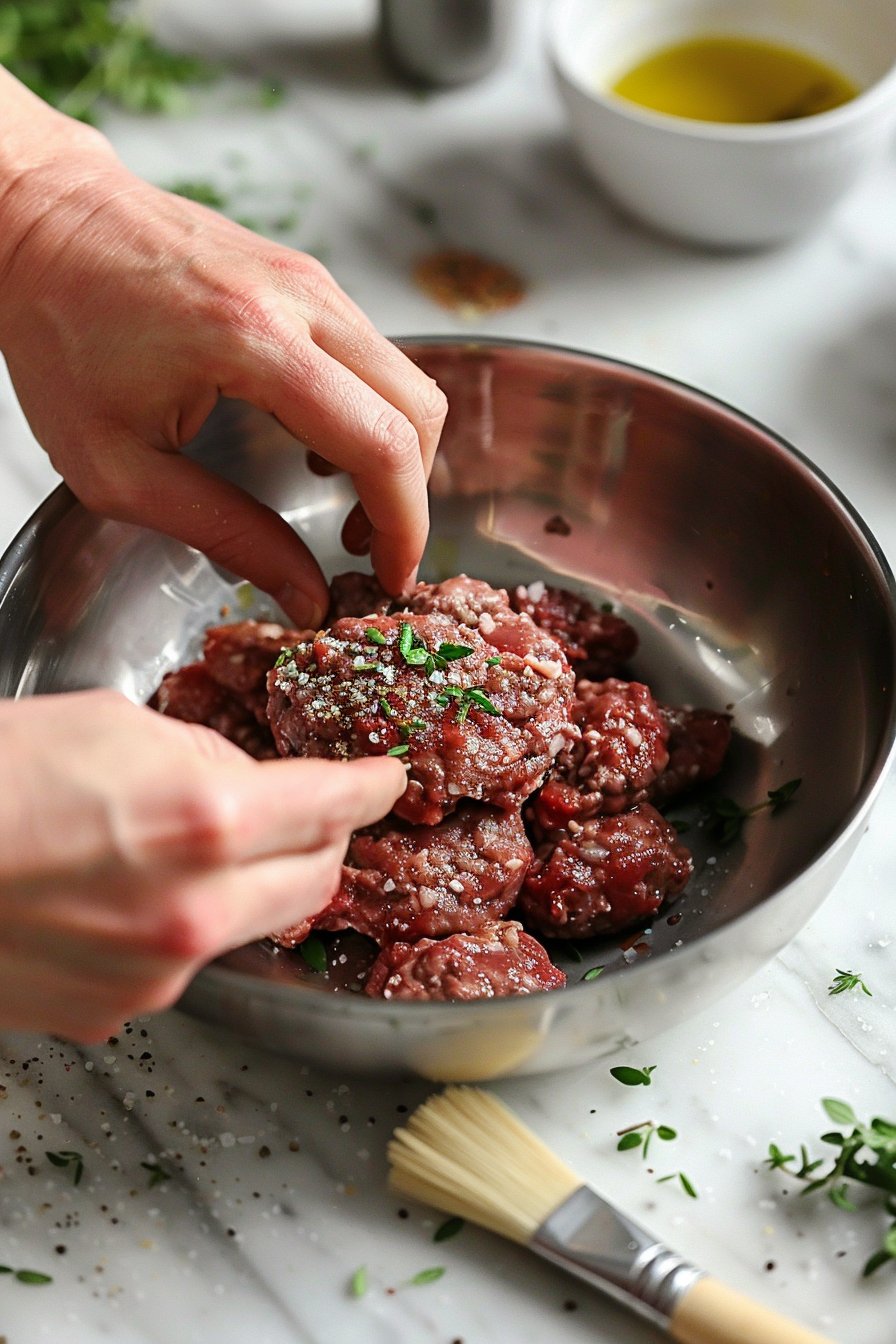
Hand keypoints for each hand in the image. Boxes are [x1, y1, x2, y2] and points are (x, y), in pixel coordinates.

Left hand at [0, 91, 446, 626]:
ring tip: (339, 498)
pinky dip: (369, 410)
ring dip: (391, 451)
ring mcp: (308, 278)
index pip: (381, 443)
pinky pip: (372, 353)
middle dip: (409, 493)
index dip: (404, 523)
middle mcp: (299, 298)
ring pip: (404, 377)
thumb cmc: (57, 334)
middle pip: (417, 408)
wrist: (36, 219)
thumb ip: (222, 533)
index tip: (391, 574)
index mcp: (253, 343)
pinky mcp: (304, 274)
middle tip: (368, 545)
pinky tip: (317, 445)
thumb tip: (303, 591)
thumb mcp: (118, 467)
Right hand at [0, 691, 405, 1040]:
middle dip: (328, 841)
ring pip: (253, 925)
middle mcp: (194, 912)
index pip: (332, 805)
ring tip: (205, 847)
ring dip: (255, 883)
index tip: (385, 782)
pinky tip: (139, 893)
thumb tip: (243, 778)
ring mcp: (158, 975)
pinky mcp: (117, 1010)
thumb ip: (200, 756)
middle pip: (317, 881)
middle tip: (314, 812)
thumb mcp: (108, 726)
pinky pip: (187, 962)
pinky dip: (188, 923)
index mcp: (202, 822)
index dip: (370, 788)